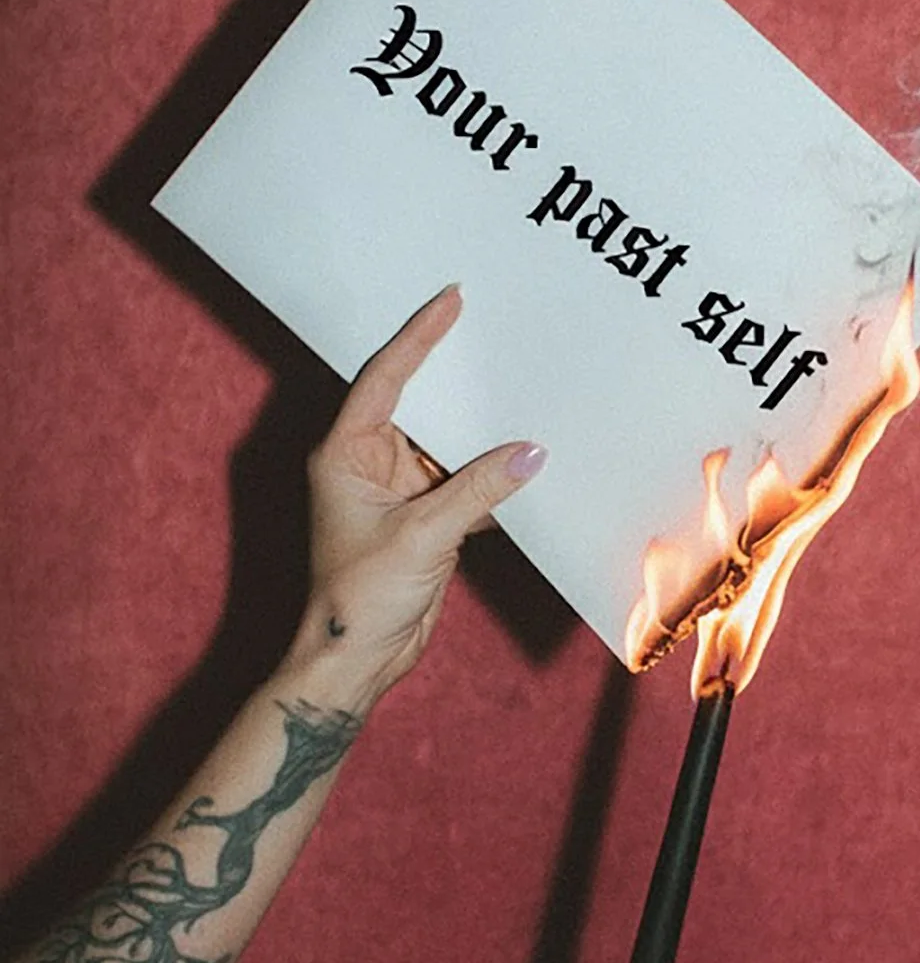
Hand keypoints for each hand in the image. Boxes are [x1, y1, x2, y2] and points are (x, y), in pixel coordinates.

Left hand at [289, 287, 546, 709]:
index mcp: (347, 453)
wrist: (355, 662)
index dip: (418, 338)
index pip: (385, 379)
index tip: (449, 300)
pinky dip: (494, 478)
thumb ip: (478, 490)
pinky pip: (467, 485)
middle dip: (459, 379)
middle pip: (421, 405)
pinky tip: (529, 465)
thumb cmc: (358, 598)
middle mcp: (370, 465)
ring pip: (450, 447)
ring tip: (526, 392)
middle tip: (498, 334)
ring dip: (484, 432)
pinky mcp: (427, 521)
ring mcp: (399, 493)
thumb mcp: (423, 535)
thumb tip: (530, 453)